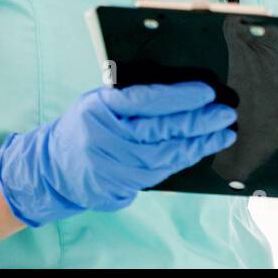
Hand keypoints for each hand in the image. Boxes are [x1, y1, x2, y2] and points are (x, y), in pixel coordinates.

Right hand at [0, 81, 236, 227]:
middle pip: (159, 131)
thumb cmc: (82, 124)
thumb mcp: (99, 100)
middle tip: (225, 114)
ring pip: (163, 157)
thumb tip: (180, 90)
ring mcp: (112, 166)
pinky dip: (182, 160)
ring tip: (223, 135)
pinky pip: (158, 173)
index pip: (145, 100)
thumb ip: (131, 94)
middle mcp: (105, 138)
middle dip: (197, 123)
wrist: (52, 167)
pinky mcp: (118, 187)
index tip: (207, 92)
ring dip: (197, 145)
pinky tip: (200, 150)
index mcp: (99, 108)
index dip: (179, 97)